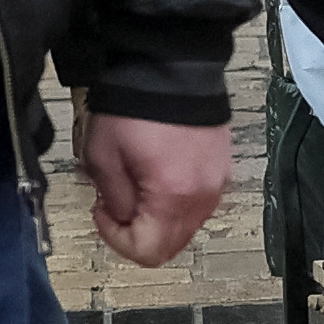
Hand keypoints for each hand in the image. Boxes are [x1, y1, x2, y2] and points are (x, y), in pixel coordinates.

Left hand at [79, 116, 230, 269]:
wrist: (170, 73)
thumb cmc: (137, 108)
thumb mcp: (102, 157)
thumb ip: (114, 199)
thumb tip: (123, 217)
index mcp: (174, 195)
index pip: (148, 251)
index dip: (117, 240)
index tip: (103, 214)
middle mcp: (203, 196)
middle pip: (171, 247)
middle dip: (137, 233)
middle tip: (116, 205)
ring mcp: (216, 185)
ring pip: (184, 229)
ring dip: (156, 220)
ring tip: (136, 187)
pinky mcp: (220, 173)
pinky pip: (197, 206)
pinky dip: (174, 204)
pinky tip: (157, 178)